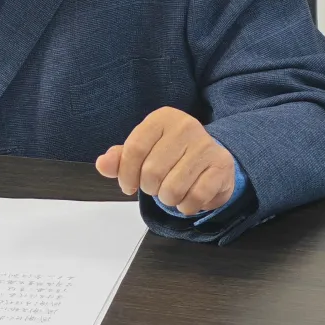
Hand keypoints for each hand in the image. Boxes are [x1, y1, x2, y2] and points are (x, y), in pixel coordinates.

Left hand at [95, 107, 235, 215]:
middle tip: (155, 187)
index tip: (128, 185)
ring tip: (171, 192)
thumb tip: (103, 164)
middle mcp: (186, 126)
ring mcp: (206, 145)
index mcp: (162, 118)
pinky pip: (195, 198)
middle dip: (149, 188)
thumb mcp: (142, 151)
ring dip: (167, 200)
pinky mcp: (222, 165)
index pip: (134, 149)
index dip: (126, 174)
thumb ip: (119, 158)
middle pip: (152, 172)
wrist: (210, 157)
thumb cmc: (170, 154)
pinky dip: (187, 206)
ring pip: (173, 189)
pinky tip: (187, 198)